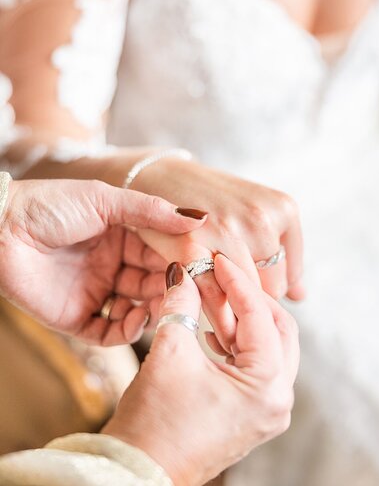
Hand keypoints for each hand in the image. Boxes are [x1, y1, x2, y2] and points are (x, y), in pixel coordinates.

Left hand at [0, 179, 206, 344]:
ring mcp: (96, 292)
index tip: (205, 265)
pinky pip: (110, 332)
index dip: (182, 258)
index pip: (161, 250)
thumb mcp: (106, 201)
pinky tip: (137, 319)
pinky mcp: (77, 318)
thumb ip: (152, 211)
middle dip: (172, 286)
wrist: (1, 228)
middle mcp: (112, 265)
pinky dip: (127, 330)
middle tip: (191, 292)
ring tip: (165, 305)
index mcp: (121, 235)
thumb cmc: (51, 206)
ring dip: (155, 308)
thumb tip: (199, 218)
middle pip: (153, 281)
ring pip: (138, 308)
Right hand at [103, 254, 299, 485]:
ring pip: (266, 347)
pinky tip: (210, 330)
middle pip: (276, 329)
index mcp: (267, 387)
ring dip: (239, 320)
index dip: (236, 281)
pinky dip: (236, 343)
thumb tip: (183, 271)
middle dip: (247, 299)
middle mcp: (277, 400)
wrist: (138, 471)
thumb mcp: (170, 352)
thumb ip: (181, 303)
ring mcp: (266, 410)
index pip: (260, 316)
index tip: (218, 259)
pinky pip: (254, 367)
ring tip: (210, 299)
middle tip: (220, 276)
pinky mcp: (250, 414)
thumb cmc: (155, 422)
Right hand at [134, 158, 302, 349]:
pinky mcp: (191, 248)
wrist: (160, 177)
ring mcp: (226, 233)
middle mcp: (260, 219)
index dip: (268, 290)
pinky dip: (210, 312)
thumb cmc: (211, 200)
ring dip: (232, 309)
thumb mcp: (255, 213)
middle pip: (272, 290)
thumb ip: (281, 254)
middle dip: (250, 299)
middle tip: (229, 299)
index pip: (289, 275)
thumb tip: (300, 297)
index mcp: (283, 209)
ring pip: (244, 298)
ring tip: (218, 308)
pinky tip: (202, 308)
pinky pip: (212, 297)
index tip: (248, 294)